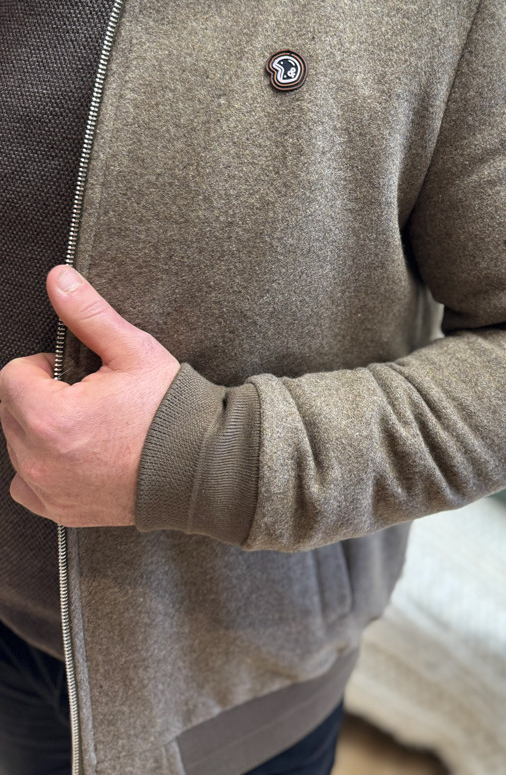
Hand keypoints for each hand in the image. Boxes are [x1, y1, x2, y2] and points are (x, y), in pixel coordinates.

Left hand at [0, 266, 179, 526]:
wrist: (201, 466)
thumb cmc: (170, 409)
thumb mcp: (132, 351)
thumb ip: (87, 314)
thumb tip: (57, 278)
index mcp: (50, 417)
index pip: (13, 375)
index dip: (46, 366)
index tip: (78, 373)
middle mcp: (39, 460)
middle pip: (10, 409)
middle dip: (40, 397)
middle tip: (88, 397)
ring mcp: (48, 490)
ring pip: (17, 444)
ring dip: (39, 430)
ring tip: (88, 426)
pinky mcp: (59, 511)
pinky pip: (26, 485)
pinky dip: (42, 468)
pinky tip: (77, 455)